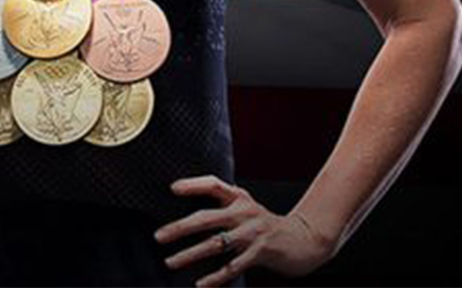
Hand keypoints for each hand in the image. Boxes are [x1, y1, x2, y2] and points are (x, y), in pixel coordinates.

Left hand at [153, 176, 332, 285]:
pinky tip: (200, 284)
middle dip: (180, 228)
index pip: (213, 184)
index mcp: (239, 197)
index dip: (193, 184)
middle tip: (159, 236)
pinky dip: (215, 277)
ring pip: (215, 245)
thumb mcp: (246, 206)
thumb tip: (192, 208)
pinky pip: (232, 267)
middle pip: (206, 218)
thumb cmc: (266, 223)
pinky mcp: (260, 254)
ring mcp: (252, 234)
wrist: (302, 240)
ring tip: (171, 262)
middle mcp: (244, 212)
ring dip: (190, 254)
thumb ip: (224, 203)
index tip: (172, 189)